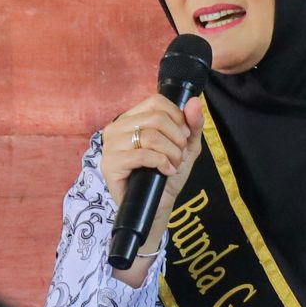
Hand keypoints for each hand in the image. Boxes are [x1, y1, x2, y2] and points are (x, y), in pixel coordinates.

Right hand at [101, 95, 204, 228]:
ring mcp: (110, 146)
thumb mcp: (186, 146)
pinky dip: (161, 162)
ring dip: (171, 153)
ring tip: (173, 165)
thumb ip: (192, 124)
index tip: (184, 137)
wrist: (158, 205)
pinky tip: (166, 171)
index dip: (177, 118)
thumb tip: (195, 101)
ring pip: (150, 136)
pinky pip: (142, 155)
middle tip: (180, 155)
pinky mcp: (110, 164)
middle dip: (176, 138)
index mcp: (131, 118)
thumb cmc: (168, 173)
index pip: (156, 102)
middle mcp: (116, 128)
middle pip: (155, 118)